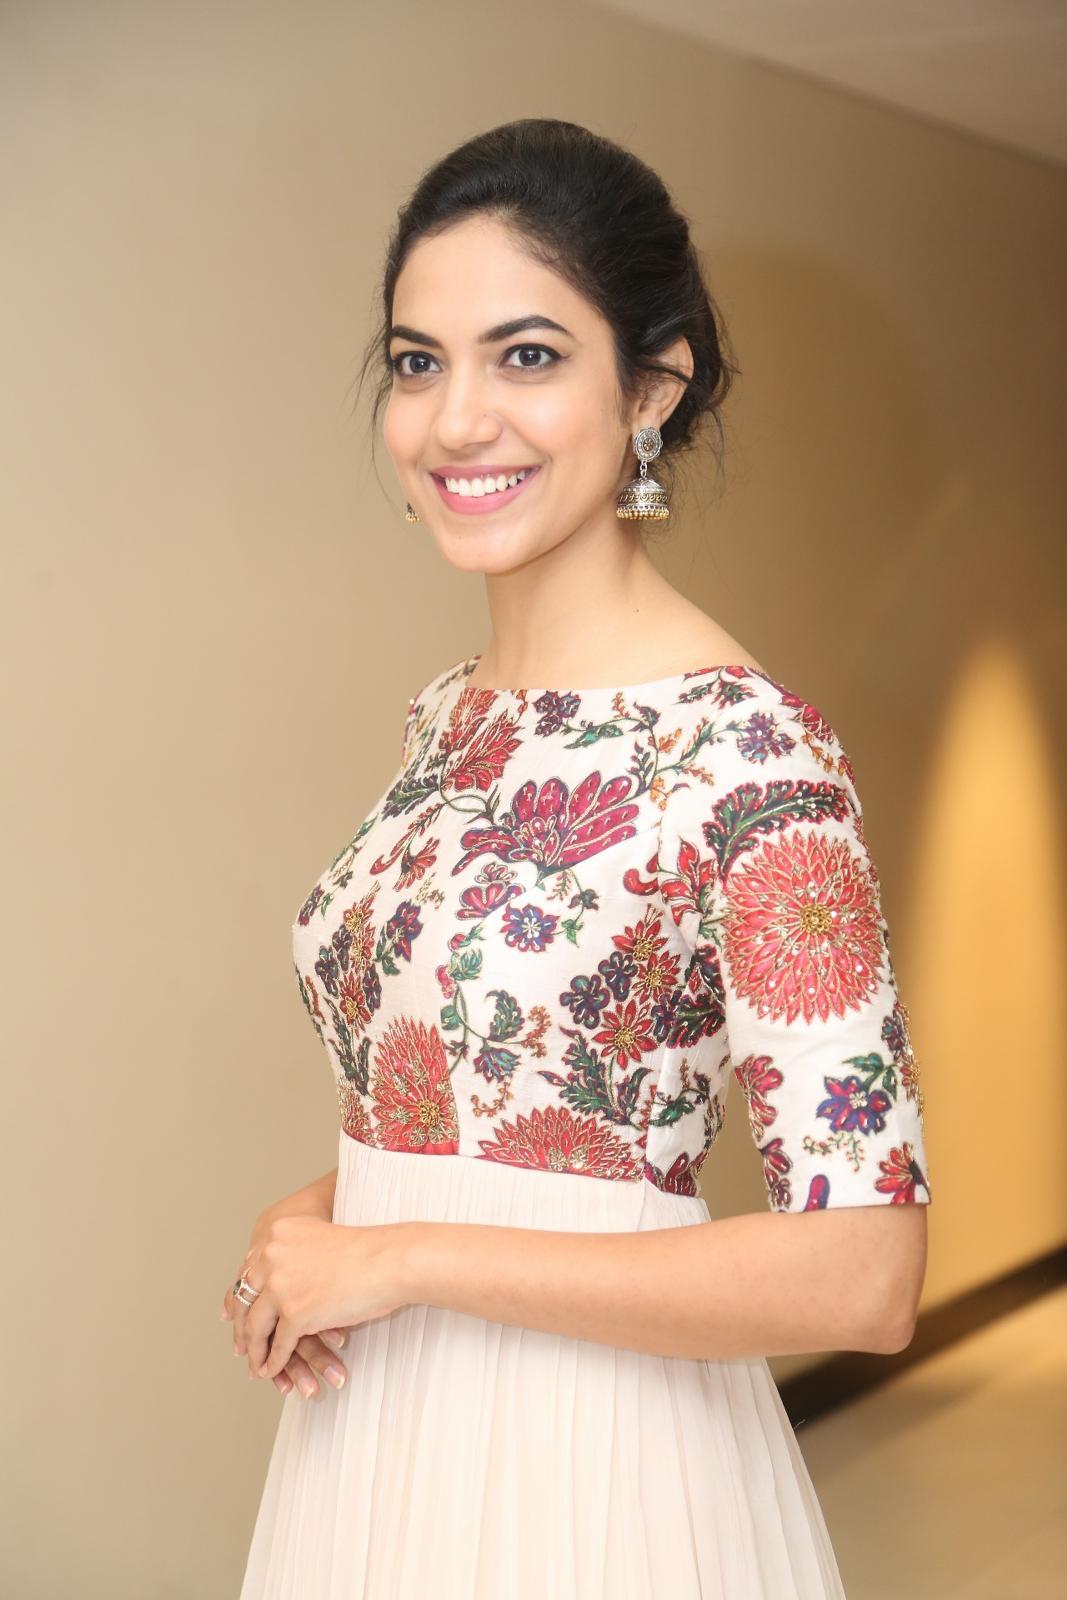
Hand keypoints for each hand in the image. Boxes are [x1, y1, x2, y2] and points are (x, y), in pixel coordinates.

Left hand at [239, 1214, 410, 1382]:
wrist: (390, 1260)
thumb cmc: (366, 1251)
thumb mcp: (318, 1241)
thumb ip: (292, 1256)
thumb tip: (277, 1283)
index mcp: (277, 1232)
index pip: (248, 1271)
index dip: (241, 1298)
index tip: (235, 1315)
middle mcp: (271, 1255)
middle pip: (244, 1299)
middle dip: (242, 1327)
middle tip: (241, 1346)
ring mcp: (281, 1285)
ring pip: (256, 1326)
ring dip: (255, 1350)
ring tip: (256, 1364)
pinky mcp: (296, 1313)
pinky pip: (278, 1344)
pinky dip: (274, 1361)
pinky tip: (272, 1370)